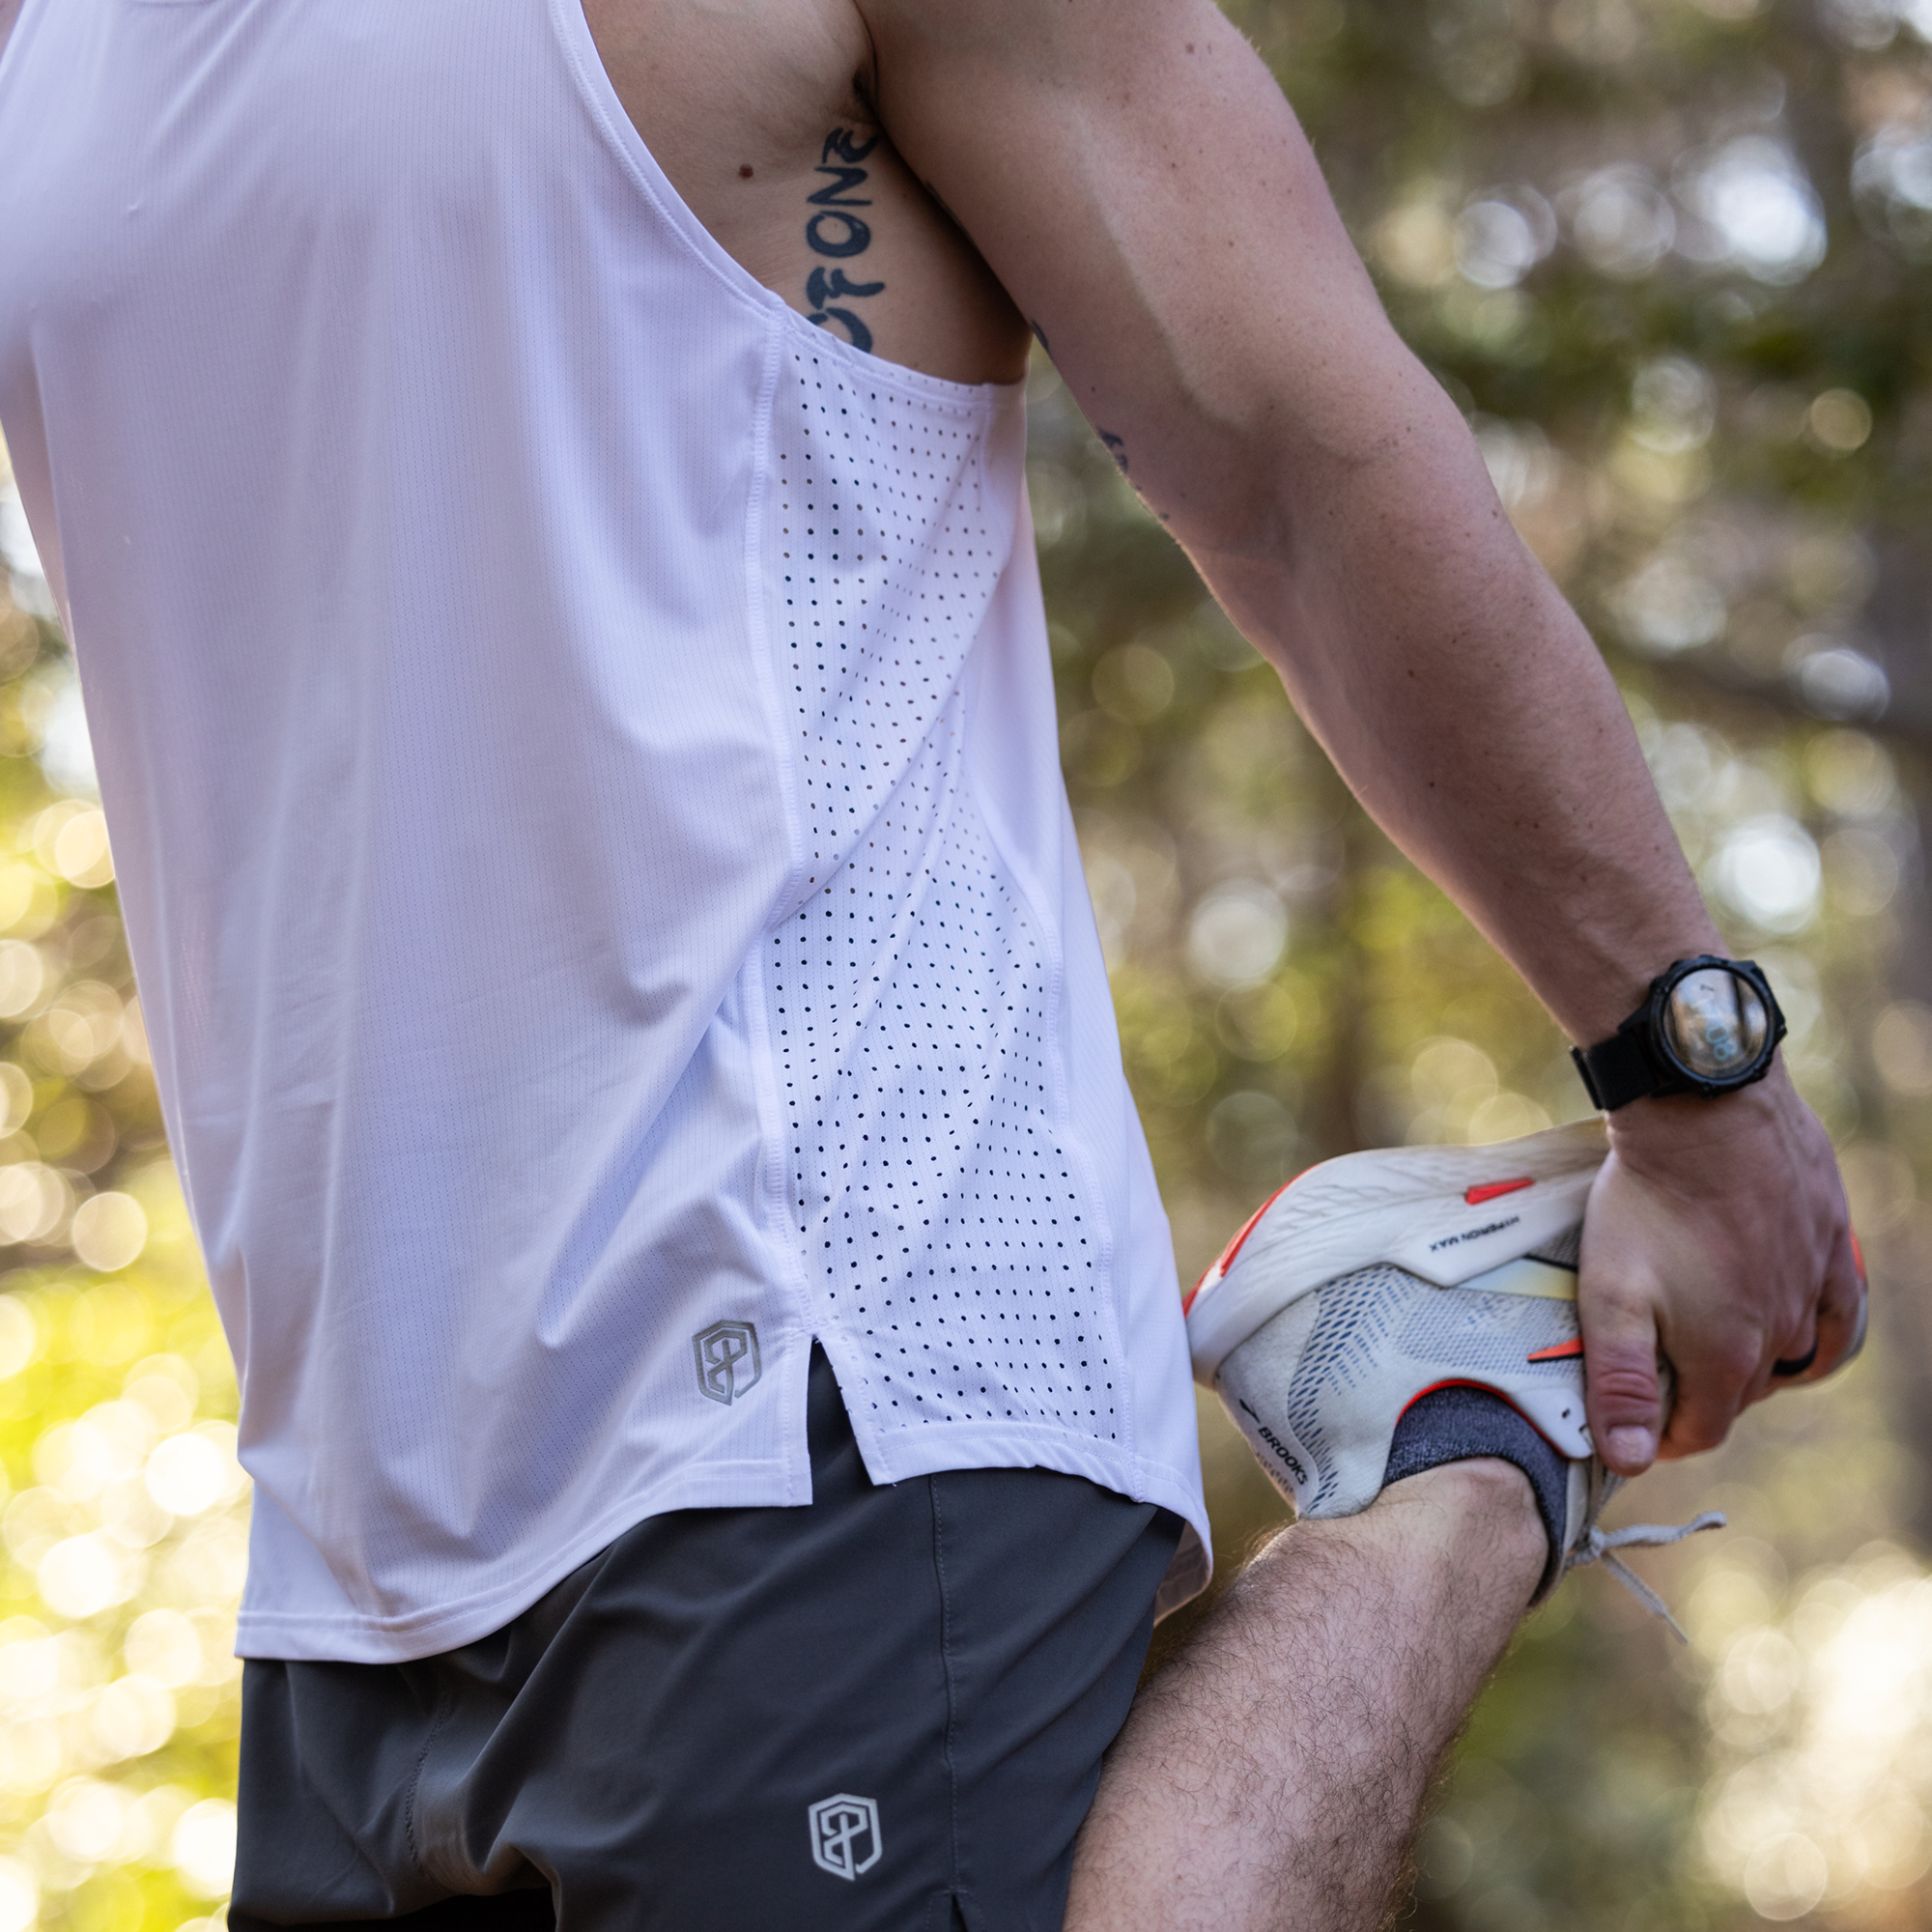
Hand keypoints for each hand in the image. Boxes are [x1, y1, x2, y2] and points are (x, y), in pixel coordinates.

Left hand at [1575, 1067, 1863, 1478]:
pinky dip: (1817, 1332)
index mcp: (1726, 1356)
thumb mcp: (1610, 1295)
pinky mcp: (1830, 1244)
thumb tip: (1630, 1461)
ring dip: (1753, 1364)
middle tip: (1661, 1375)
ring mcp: (1812, 1288)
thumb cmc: (1649, 1202)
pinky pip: (1838, 1313)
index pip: (1700, 1429)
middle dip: (1701, 1395)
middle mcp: (1781, 1334)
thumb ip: (1620, 1382)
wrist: (1705, 1110)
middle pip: (1741, 1393)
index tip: (1636, 1426)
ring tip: (1714, 1348)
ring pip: (1791, 1356)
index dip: (1662, 1436)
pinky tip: (1797, 1328)